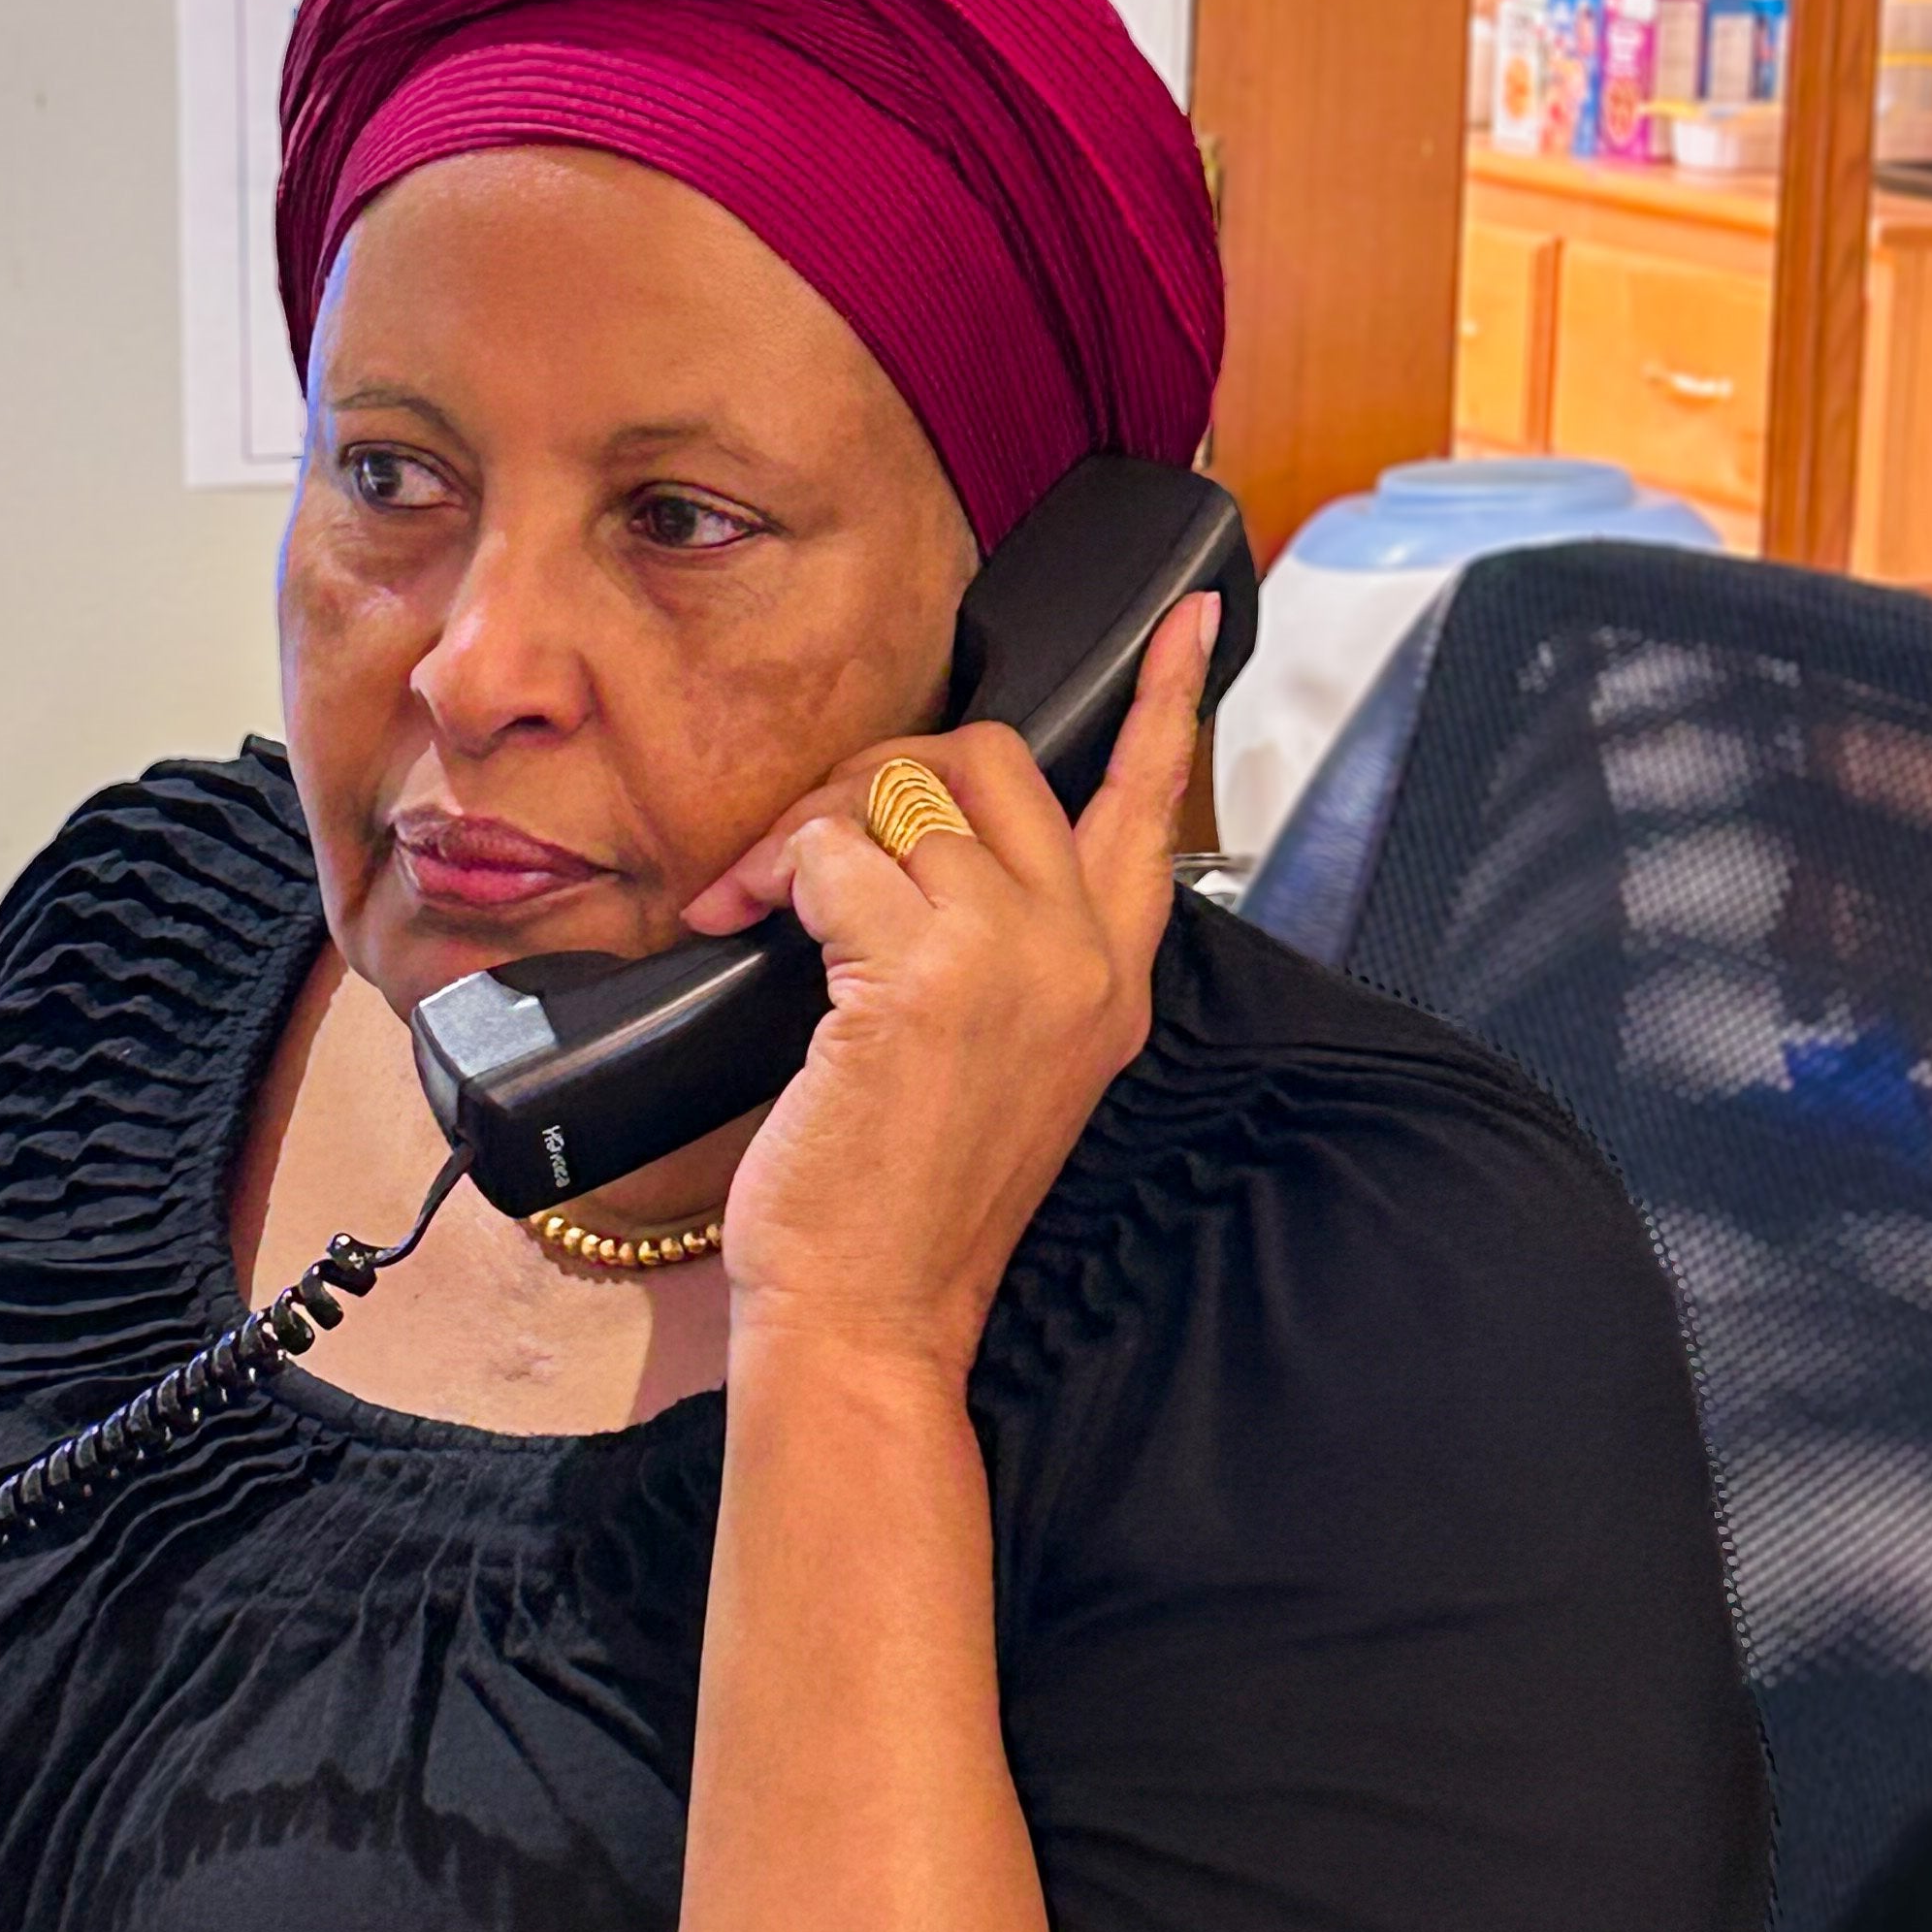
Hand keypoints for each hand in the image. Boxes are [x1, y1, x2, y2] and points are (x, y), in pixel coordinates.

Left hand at [683, 594, 1215, 1388]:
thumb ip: (995, 954)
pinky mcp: (922, 973)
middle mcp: (1080, 957)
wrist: (871, 1312)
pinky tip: (738, 927)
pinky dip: (770, 872)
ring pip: (899, 792)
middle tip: (807, 850)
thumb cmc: (903, 1202)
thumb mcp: (991, 1065)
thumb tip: (907, 847)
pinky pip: (832, 848)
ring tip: (749, 902)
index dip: (1170, 702)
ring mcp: (1010, 959)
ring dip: (801, 827)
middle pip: (993, 759)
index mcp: (1111, 981)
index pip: (1153, 808)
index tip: (1194, 619)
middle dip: (880, 770)